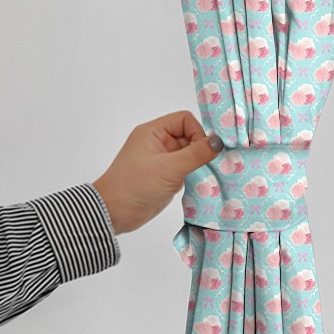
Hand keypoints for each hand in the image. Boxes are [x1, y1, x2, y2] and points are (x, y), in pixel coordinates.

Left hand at [92, 110, 223, 234]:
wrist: (114, 213)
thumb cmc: (135, 185)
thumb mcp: (170, 168)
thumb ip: (197, 153)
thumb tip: (219, 142)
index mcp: (153, 132)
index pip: (185, 120)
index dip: (197, 132)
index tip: (203, 151)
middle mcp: (158, 142)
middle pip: (189, 136)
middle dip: (200, 150)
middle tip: (205, 165)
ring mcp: (161, 160)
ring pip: (189, 153)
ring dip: (197, 164)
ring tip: (200, 176)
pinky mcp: (165, 175)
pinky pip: (185, 168)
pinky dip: (192, 175)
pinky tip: (195, 184)